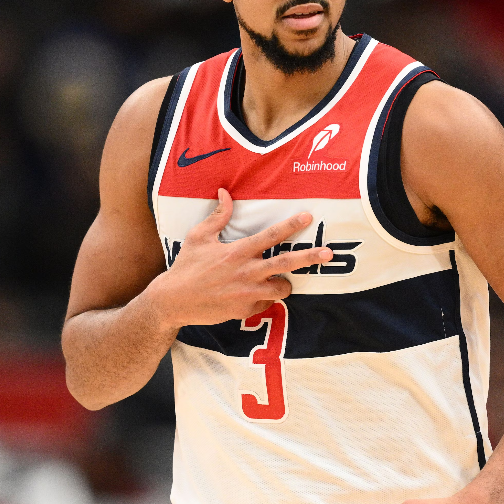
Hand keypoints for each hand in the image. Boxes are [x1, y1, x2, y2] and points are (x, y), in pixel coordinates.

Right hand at [150, 188, 331, 326]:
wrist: (174, 301)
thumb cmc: (186, 266)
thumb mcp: (199, 237)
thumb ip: (218, 216)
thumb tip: (225, 192)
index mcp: (237, 252)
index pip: (271, 235)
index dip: (291, 225)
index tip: (308, 216)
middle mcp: (246, 272)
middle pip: (286, 263)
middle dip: (310, 257)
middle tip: (329, 253)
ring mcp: (248, 293)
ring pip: (282, 288)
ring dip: (285, 283)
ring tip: (280, 280)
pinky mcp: (245, 310)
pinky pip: (266, 304)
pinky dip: (264, 298)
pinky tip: (253, 295)